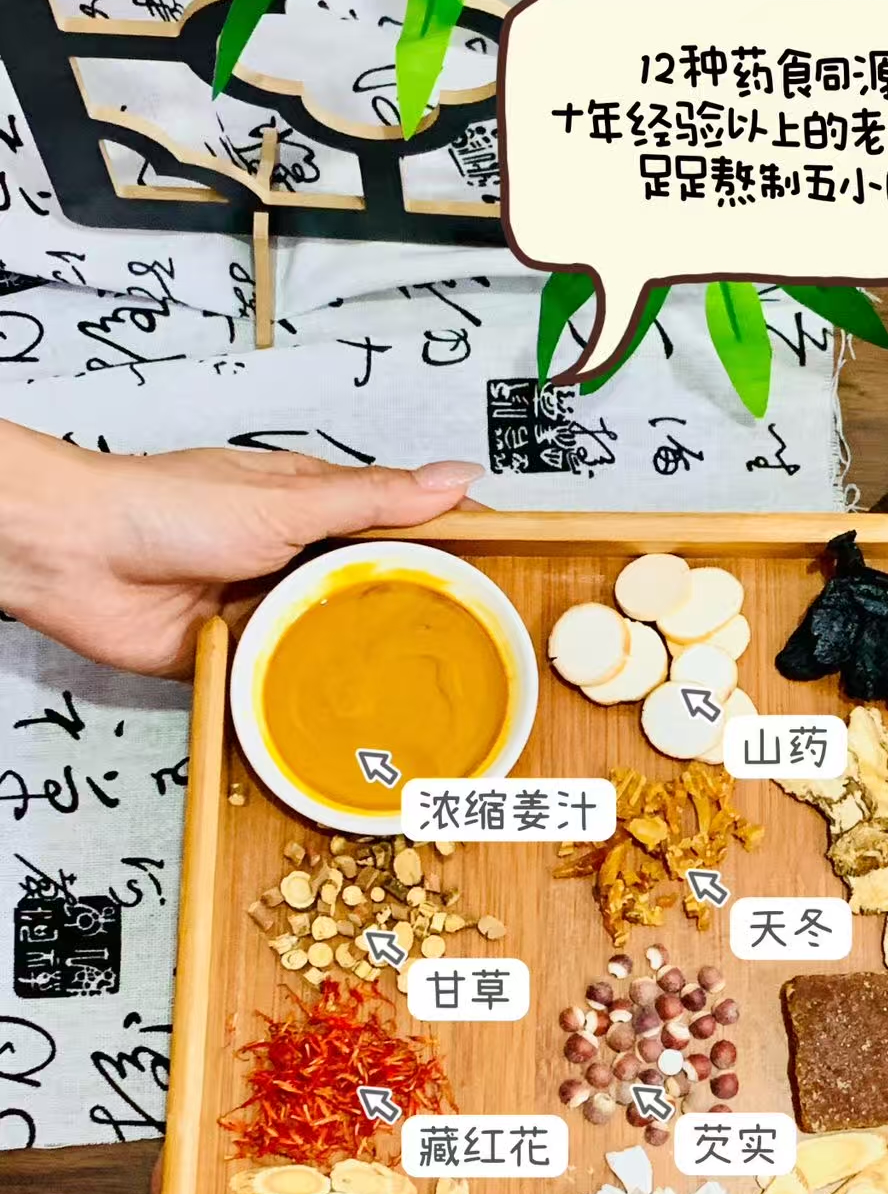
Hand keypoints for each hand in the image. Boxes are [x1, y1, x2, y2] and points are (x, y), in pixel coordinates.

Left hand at [0, 419, 484, 675]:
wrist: (76, 557)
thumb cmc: (168, 507)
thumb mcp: (290, 499)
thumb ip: (376, 498)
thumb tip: (458, 475)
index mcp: (313, 509)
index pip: (398, 526)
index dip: (448, 546)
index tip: (504, 569)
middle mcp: (294, 559)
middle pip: (371, 590)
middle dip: (416, 616)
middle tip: (479, 649)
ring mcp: (266, 608)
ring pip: (334, 641)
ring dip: (364, 661)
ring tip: (429, 695)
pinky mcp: (238, 656)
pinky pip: (287, 682)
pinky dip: (311, 695)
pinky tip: (352, 717)